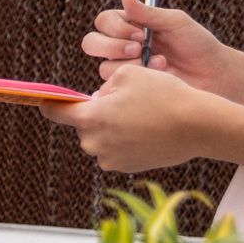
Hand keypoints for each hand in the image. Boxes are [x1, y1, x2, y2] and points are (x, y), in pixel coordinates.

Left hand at [40, 61, 225, 174]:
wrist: (197, 126)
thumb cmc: (164, 95)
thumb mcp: (129, 74)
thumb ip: (104, 85)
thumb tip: (98, 99)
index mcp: (90, 119)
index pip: (56, 112)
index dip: (51, 103)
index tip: (45, 100)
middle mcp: (94, 143)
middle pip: (85, 125)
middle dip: (98, 113)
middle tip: (125, 102)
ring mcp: (110, 159)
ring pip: (102, 138)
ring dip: (113, 127)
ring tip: (142, 116)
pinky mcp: (126, 168)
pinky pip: (118, 149)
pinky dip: (127, 140)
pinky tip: (148, 130)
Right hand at [82, 0, 229, 91]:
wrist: (213, 74)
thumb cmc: (197, 44)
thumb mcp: (175, 22)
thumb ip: (149, 13)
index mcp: (130, 26)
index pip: (104, 21)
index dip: (116, 28)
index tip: (140, 34)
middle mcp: (121, 47)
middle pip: (91, 43)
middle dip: (112, 47)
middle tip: (139, 49)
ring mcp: (125, 69)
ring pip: (104, 67)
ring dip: (133, 65)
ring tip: (161, 63)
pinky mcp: (130, 89)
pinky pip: (116, 87)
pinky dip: (137, 80)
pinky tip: (159, 77)